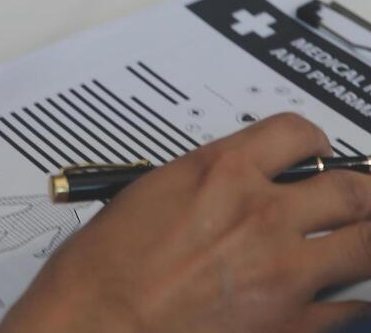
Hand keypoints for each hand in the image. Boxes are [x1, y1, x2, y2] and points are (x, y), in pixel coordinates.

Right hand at [2, 114, 370, 332]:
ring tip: (360, 239)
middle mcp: (263, 214)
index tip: (316, 149)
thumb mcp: (158, 189)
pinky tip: (339, 291)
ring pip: (366, 246)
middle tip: (357, 196)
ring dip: (365, 239)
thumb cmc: (111, 261)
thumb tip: (242, 180)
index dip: (314, 139)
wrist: (102, 319)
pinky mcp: (292, 323)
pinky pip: (351, 306)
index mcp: (224, 171)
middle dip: (360, 192)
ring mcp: (285, 271)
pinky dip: (351, 296)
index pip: (296, 134)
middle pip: (350, 190)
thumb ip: (213, 180)